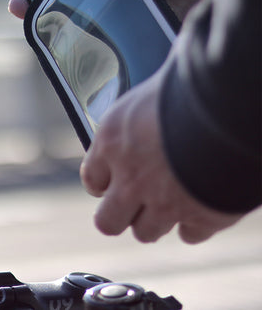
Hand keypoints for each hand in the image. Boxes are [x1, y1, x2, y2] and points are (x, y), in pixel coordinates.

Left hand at [80, 70, 242, 242]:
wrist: (229, 105)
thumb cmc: (188, 86)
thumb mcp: (147, 92)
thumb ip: (137, 115)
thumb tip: (144, 102)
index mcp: (112, 142)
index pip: (92, 179)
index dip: (103, 183)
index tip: (112, 182)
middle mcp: (131, 179)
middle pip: (107, 222)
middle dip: (120, 214)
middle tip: (134, 204)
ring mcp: (164, 202)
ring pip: (146, 232)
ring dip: (155, 220)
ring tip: (170, 202)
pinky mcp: (200, 217)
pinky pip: (189, 234)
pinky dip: (194, 224)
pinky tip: (199, 207)